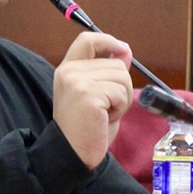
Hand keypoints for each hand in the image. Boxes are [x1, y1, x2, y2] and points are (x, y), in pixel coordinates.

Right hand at [53, 32, 132, 168]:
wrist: (73, 154)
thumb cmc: (87, 128)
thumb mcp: (98, 94)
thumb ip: (107, 72)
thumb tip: (124, 52)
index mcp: (68, 69)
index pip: (87, 40)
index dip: (108, 41)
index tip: (123, 50)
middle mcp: (69, 71)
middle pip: (116, 63)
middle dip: (121, 86)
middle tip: (107, 107)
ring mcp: (77, 81)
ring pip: (122, 77)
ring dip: (121, 99)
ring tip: (105, 113)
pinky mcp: (87, 93)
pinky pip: (121, 93)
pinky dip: (120, 108)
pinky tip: (105, 118)